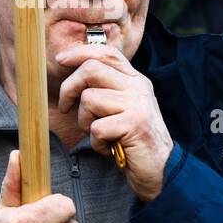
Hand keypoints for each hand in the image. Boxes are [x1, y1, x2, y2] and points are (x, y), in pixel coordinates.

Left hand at [55, 44, 173, 201]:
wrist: (161, 170)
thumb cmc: (132, 141)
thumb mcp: (121, 108)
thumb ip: (105, 89)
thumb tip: (72, 73)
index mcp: (135, 80)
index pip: (107, 53)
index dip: (80, 52)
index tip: (61, 59)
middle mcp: (138, 87)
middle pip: (91, 69)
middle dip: (69, 88)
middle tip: (66, 108)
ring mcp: (137, 104)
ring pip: (89, 99)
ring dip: (84, 122)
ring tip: (99, 135)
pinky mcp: (135, 124)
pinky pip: (96, 127)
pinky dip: (95, 143)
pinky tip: (108, 148)